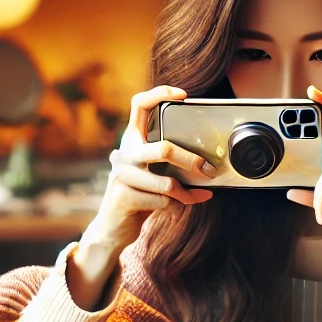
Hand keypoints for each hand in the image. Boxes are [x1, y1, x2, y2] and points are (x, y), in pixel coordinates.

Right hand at [68, 86, 215, 306]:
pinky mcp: (124, 197)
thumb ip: (168, 162)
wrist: (113, 227)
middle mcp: (125, 153)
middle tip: (208, 170)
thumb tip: (207, 162)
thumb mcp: (152, 173)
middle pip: (163, 149)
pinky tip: (181, 206)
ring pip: (166, 183)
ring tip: (198, 195)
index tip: (183, 95)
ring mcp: (122, 175)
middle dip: (191, 161)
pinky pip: (162, 201)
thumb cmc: (140, 195)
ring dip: (187, 193)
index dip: (159, 94)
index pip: (139, 105)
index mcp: (132, 140)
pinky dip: (179, 205)